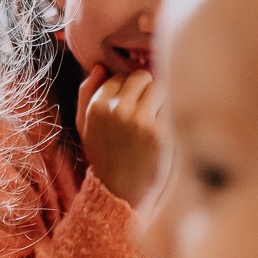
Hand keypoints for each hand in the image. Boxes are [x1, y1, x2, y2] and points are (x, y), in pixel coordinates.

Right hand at [77, 64, 165, 207]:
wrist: (121, 191)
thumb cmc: (105, 156)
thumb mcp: (84, 126)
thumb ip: (87, 94)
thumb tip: (100, 66)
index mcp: (97, 106)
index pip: (119, 76)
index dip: (128, 89)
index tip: (131, 107)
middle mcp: (117, 109)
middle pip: (142, 76)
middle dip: (147, 90)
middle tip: (147, 112)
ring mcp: (140, 120)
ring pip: (160, 87)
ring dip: (162, 100)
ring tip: (156, 119)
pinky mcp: (161, 132)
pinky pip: (173, 106)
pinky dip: (171, 115)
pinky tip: (164, 131)